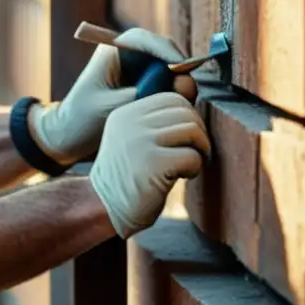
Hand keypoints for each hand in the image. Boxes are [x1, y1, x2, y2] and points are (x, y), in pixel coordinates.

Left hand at [28, 28, 197, 163]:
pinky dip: (173, 94)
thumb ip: (148, 93)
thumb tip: (184, 83)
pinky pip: (165, 84)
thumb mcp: (114, 107)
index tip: (181, 69)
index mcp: (112, 51)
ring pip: (168, 69)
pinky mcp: (142, 86)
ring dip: (178, 84)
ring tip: (182, 103)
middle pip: (162, 52)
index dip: (166, 51)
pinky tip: (175, 110)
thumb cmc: (84, 119)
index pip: (144, 40)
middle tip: (187, 92)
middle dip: (178, 69)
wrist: (69, 136)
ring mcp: (136, 70)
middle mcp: (126, 56)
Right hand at [87, 92, 209, 238]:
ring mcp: (141, 141)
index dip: (187, 117)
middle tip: (192, 153)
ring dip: (199, 150)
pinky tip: (181, 177)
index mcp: (127, 113)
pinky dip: (195, 168)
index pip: (171, 99)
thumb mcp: (134, 139)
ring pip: (192, 130)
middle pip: (185, 112)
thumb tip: (193, 98)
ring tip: (187, 164)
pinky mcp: (154, 164)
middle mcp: (132, 122)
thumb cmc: (128, 175)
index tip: (184, 140)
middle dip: (198, 133)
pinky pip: (192, 156)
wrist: (104, 207)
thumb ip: (157, 121)